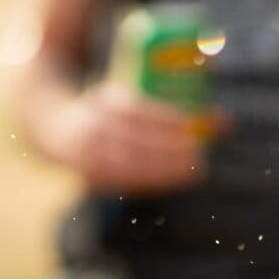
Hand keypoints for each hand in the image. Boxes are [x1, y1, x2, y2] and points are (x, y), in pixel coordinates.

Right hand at [44, 84, 213, 194]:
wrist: (53, 128)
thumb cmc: (110, 109)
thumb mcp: (133, 95)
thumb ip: (177, 99)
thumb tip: (225, 118)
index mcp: (102, 103)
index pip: (134, 111)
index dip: (164, 120)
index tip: (192, 127)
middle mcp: (91, 130)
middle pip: (132, 141)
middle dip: (167, 150)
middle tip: (199, 154)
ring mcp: (86, 157)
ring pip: (126, 167)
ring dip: (162, 171)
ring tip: (193, 171)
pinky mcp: (91, 179)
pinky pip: (121, 183)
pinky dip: (148, 183)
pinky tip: (172, 182)